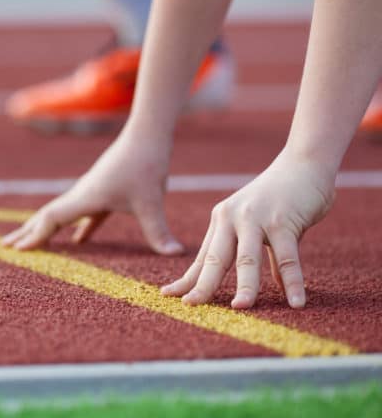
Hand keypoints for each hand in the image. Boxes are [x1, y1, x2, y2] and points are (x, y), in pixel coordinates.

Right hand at [1, 135, 183, 254]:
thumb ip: (159, 230)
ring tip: (32, 241)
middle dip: (27, 232)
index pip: (52, 220)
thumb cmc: (145, 164)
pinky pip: (85, 215)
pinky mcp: (105, 192)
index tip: (16, 250)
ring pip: (63, 214)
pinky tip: (79, 242)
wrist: (147, 136)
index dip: (33, 235)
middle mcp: (82, 194)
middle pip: (47, 216)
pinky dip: (78, 229)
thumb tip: (176, 254)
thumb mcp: (151, 201)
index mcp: (85, 198)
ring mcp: (91, 192)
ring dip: (46, 228)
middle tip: (6, 247)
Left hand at [161, 153, 334, 308]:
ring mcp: (256, 218)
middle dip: (202, 284)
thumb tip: (273, 284)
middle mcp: (232, 218)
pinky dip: (292, 281)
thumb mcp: (261, 226)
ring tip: (240, 308)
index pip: (203, 257)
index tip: (169, 295)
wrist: (303, 164)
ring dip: (246, 286)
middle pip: (216, 259)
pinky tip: (296, 302)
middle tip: (190, 305)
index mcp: (221, 220)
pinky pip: (287, 257)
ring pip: (248, 258)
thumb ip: (262, 253)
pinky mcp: (282, 221)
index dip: (189, 278)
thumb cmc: (281, 198)